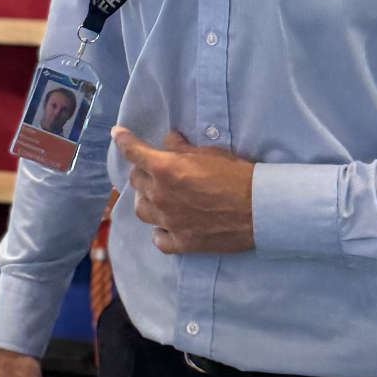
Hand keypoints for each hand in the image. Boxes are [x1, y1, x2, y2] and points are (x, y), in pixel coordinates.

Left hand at [112, 126, 254, 254]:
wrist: (258, 208)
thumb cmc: (235, 175)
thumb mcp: (209, 153)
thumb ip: (183, 148)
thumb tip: (169, 141)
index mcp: (165, 169)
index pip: (134, 152)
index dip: (124, 140)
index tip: (118, 134)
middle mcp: (161, 195)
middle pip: (136, 181)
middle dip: (142, 171)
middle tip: (154, 169)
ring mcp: (169, 221)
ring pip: (142, 209)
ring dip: (146, 199)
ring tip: (157, 196)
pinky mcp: (181, 242)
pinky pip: (158, 239)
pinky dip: (159, 232)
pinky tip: (166, 227)